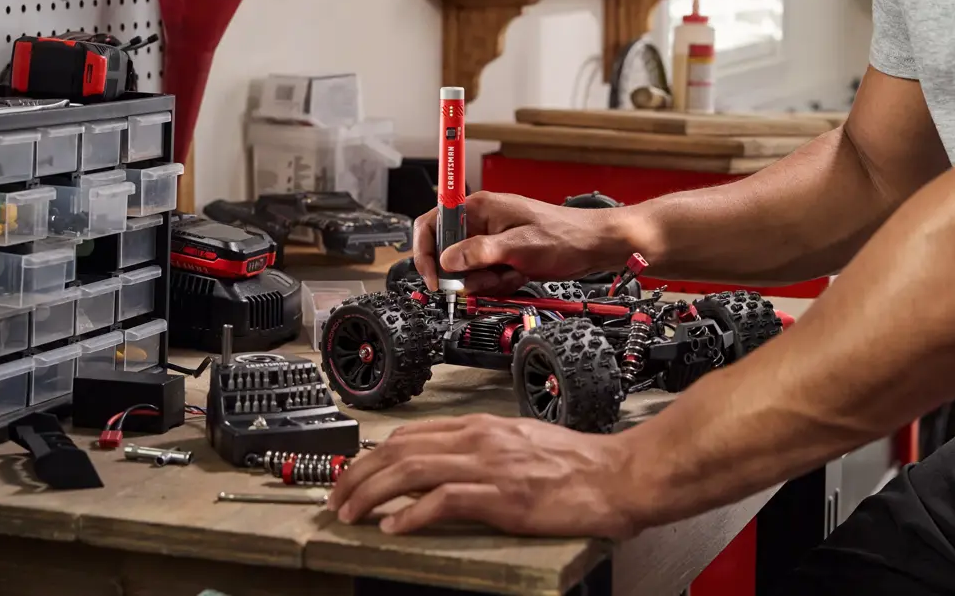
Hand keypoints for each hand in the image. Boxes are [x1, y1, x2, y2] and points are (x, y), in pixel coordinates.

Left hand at [327, 415, 648, 536]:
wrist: (618, 475)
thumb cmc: (576, 465)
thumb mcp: (518, 446)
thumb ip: (478, 454)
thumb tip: (438, 473)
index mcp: (481, 427)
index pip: (409, 434)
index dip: (371, 456)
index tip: (352, 476)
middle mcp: (479, 440)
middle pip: (399, 450)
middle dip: (358, 475)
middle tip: (336, 499)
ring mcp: (490, 466)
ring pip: (411, 470)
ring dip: (372, 493)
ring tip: (351, 514)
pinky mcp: (503, 496)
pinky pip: (444, 501)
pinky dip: (411, 514)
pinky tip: (394, 527)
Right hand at [411, 190, 629, 294]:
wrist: (592, 246)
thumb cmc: (564, 235)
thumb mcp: (518, 245)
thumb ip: (479, 252)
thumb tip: (447, 260)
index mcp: (479, 208)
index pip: (432, 223)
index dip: (426, 251)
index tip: (434, 276)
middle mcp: (481, 221)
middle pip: (448, 253)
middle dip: (466, 274)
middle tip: (486, 279)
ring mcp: (491, 239)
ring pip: (467, 270)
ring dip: (486, 281)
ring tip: (510, 274)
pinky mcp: (502, 255)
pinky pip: (485, 277)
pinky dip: (498, 284)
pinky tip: (518, 276)